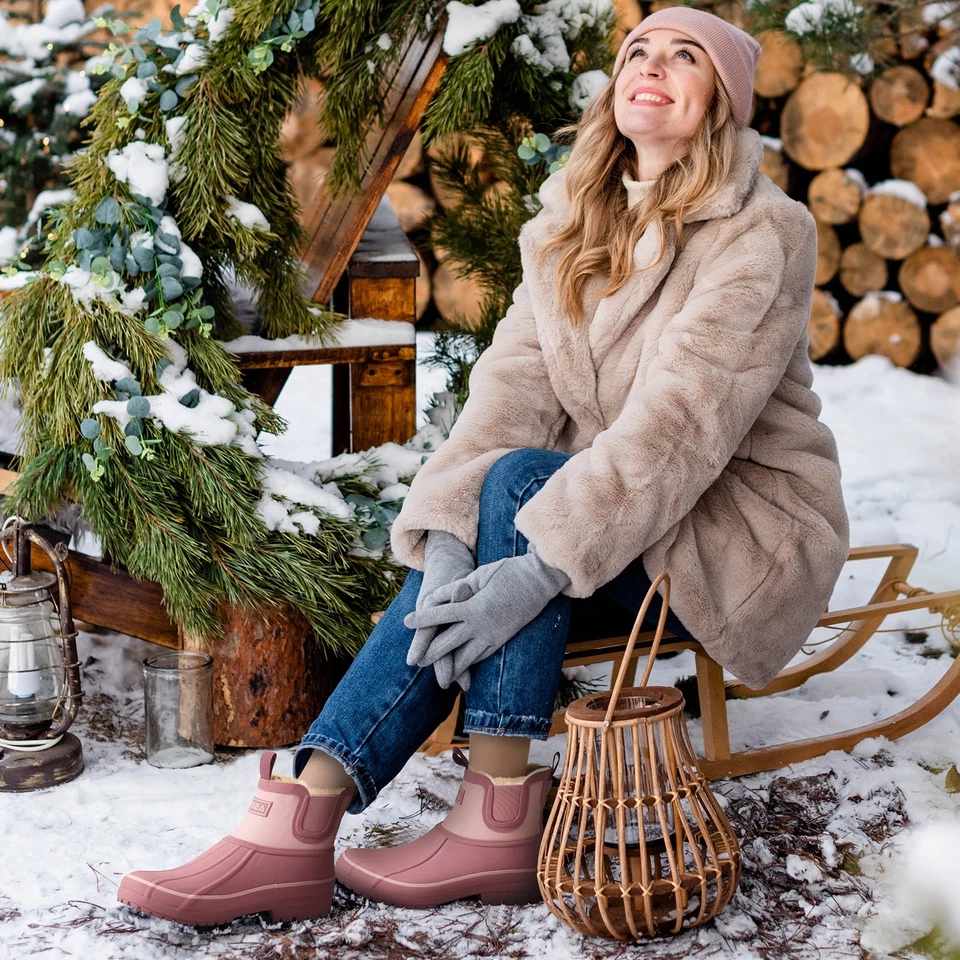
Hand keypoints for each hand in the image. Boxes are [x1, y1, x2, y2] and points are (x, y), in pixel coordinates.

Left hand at [403, 546, 570, 689]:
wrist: (540, 580)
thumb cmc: (509, 571)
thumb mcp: (479, 575)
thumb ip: (457, 589)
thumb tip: (439, 598)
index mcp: (473, 607)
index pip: (441, 615)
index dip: (422, 619)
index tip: (406, 622)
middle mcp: (481, 625)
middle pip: (448, 643)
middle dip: (430, 652)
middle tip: (414, 660)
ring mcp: (493, 635)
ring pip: (466, 657)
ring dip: (450, 666)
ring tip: (439, 675)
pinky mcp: (503, 639)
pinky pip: (482, 655)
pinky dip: (470, 662)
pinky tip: (462, 666)